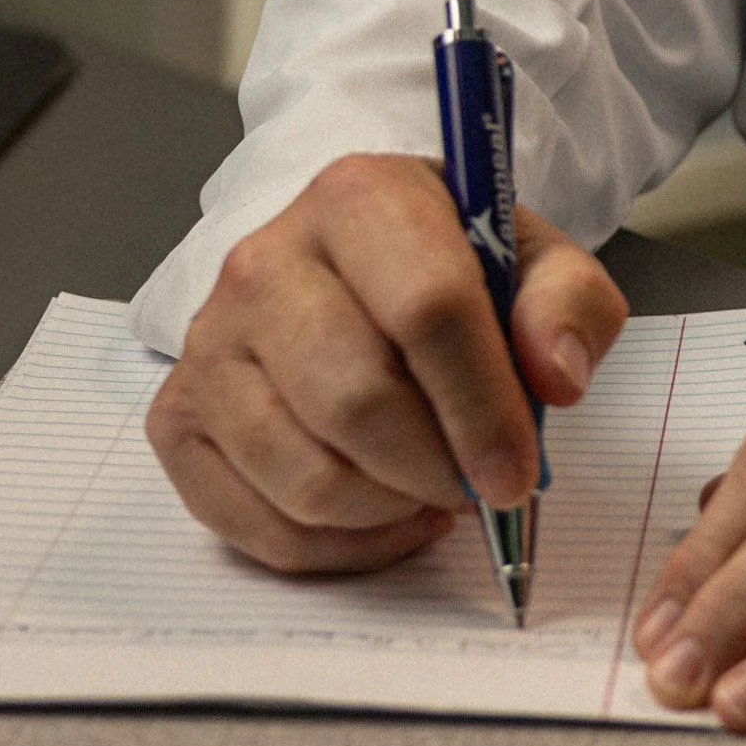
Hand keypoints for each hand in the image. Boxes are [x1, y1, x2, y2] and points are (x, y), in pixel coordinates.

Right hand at [147, 156, 626, 573]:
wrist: (348, 262)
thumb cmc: (447, 265)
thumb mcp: (531, 259)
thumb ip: (568, 305)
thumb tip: (556, 378)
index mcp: (358, 199)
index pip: (427, 310)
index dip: (483, 407)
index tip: (520, 471)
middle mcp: (263, 263)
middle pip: (358, 404)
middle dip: (437, 470)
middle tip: (482, 488)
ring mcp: (209, 343)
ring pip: (305, 478)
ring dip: (390, 511)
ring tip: (433, 491)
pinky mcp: (177, 416)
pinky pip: (255, 525)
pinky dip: (337, 547)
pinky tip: (383, 513)